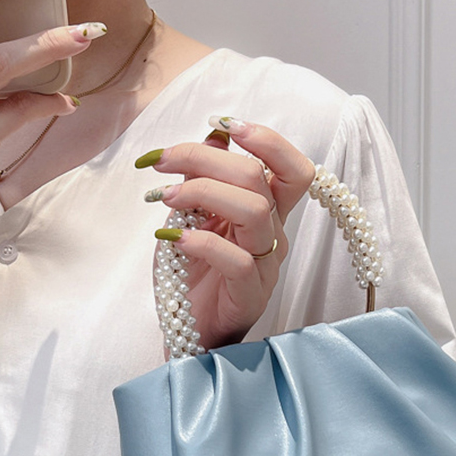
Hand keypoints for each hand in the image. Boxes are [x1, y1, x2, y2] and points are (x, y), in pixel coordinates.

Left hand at [138, 117, 314, 350]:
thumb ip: (208, 179)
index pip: (293, 169)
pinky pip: (237, 260)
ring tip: (164, 197)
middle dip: (205, 158)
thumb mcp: (195, 217)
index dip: (268, 141)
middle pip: (259, 178)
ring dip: (203, 192)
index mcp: (268, 212)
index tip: (226, 126)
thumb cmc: (194, 274)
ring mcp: (266, 266)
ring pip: (254, 211)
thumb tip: (214, 134)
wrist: (187, 329)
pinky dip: (200, 241)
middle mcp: (274, 235)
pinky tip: (170, 238)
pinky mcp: (249, 294)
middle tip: (162, 161)